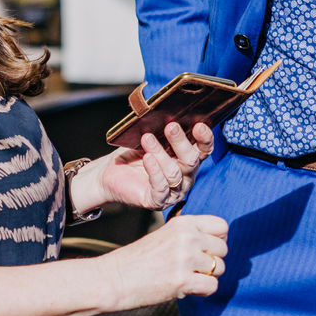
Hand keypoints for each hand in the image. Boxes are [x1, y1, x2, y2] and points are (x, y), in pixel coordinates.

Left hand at [98, 120, 212, 210]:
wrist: (111, 173)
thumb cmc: (133, 154)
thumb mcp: (149, 138)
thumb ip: (161, 130)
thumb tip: (169, 114)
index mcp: (187, 159)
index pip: (204, 150)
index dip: (205, 138)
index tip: (198, 125)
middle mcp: (185, 176)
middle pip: (191, 160)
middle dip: (181, 142)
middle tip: (171, 126)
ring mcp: (174, 191)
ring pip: (174, 172)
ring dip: (160, 154)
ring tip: (147, 138)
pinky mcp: (158, 201)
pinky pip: (161, 188)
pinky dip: (154, 172)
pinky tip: (147, 158)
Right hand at [103, 213, 228, 308]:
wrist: (114, 278)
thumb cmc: (139, 260)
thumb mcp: (165, 235)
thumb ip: (189, 235)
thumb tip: (219, 242)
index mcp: (183, 223)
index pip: (221, 226)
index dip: (218, 239)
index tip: (207, 249)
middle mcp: (187, 237)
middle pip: (223, 248)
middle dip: (214, 260)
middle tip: (195, 268)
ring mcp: (185, 259)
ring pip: (220, 268)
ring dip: (207, 277)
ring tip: (187, 278)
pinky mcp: (182, 281)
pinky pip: (212, 286)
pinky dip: (203, 291)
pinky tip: (187, 289)